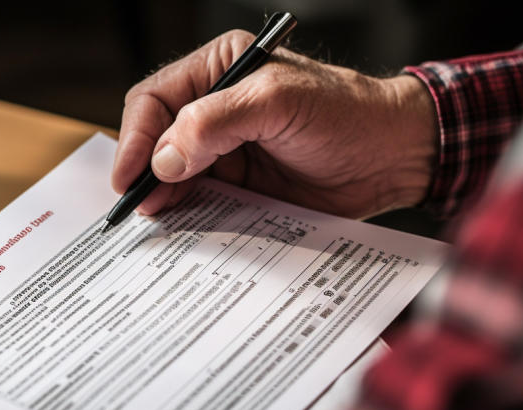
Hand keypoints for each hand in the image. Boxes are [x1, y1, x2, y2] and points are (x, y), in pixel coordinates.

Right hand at [112, 30, 437, 218]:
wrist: (393, 157)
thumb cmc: (347, 114)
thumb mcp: (279, 103)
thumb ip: (215, 123)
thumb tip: (164, 159)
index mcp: (218, 69)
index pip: (155, 99)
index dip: (135, 138)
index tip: (130, 177)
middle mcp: (215, 107)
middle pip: (156, 138)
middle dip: (143, 171)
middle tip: (140, 206)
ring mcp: (224, 148)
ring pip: (172, 174)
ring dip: (162, 198)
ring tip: (156, 221)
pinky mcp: (238, 184)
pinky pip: (199, 200)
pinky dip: (186, 215)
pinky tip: (180, 227)